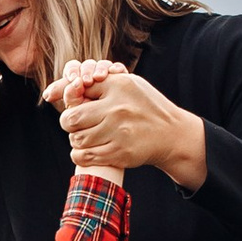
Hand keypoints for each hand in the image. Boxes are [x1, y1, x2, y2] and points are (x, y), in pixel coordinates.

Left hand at [43, 56, 207, 192]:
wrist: (172, 134)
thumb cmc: (145, 107)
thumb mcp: (128, 85)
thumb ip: (100, 84)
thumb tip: (69, 87)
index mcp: (118, 86)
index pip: (76, 89)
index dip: (69, 98)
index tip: (74, 105)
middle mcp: (117, 109)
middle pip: (70, 119)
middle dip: (69, 123)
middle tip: (76, 125)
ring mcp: (119, 133)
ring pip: (76, 139)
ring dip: (76, 140)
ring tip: (86, 137)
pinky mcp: (120, 153)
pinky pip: (84, 157)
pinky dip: (80, 155)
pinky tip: (87, 150)